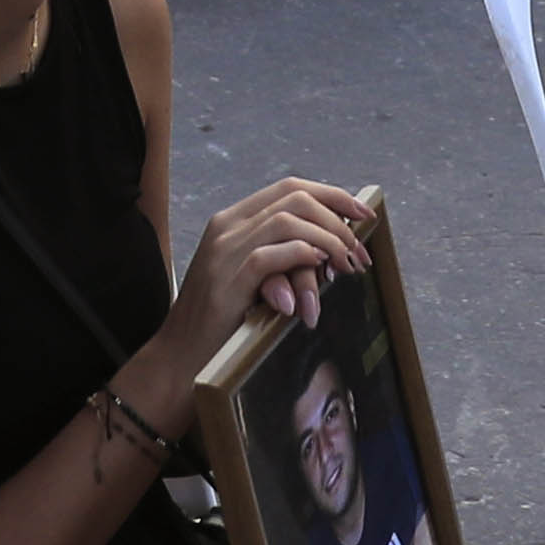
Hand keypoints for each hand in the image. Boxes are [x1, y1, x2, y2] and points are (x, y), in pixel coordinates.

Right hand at [166, 177, 376, 355]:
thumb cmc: (221, 322)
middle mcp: (226, 227)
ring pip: (287, 221)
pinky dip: (302, 257)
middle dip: (337, 218)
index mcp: (232, 220)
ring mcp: (224, 251)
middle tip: (361, 250)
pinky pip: (271, 255)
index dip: (331, 196)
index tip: (363, 215)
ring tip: (347, 266)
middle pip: (293, 196)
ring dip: (327, 241)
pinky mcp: (227, 279)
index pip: (288, 188)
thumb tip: (329, 249)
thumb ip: (279, 256)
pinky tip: (320, 271)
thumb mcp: (251, 278)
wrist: (181, 356)